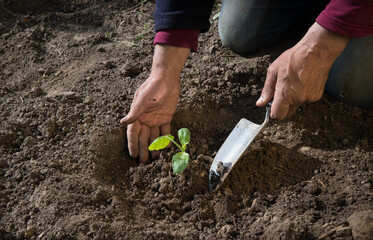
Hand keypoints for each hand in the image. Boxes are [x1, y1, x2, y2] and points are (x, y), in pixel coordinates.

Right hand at [120, 44, 189, 162]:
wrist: (166, 79)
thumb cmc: (152, 88)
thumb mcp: (142, 100)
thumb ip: (134, 113)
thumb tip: (123, 123)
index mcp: (137, 115)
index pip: (133, 133)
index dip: (132, 144)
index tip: (132, 155)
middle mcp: (145, 119)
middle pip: (143, 137)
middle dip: (143, 149)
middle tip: (144, 162)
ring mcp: (155, 119)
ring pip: (154, 136)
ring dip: (154, 147)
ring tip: (155, 158)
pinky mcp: (166, 117)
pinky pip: (165, 131)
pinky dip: (165, 138)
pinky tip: (166, 147)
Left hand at [256, 23, 349, 118]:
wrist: (316, 51)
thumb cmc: (294, 58)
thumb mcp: (274, 71)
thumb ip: (267, 90)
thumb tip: (260, 103)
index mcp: (285, 94)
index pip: (277, 115)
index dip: (273, 112)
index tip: (272, 105)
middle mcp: (298, 99)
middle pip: (287, 113)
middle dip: (282, 106)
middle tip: (282, 91)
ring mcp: (309, 98)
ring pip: (296, 106)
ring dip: (293, 99)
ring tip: (294, 82)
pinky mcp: (317, 96)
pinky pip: (306, 100)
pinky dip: (303, 94)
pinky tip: (303, 82)